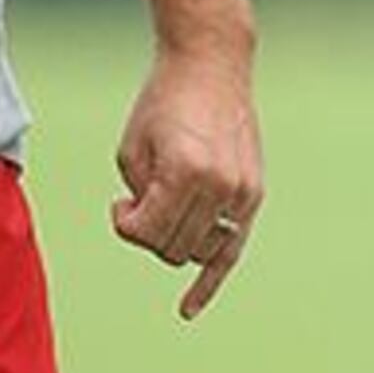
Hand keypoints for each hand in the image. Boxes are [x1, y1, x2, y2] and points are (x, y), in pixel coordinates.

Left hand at [109, 43, 262, 320]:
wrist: (212, 64)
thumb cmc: (163, 102)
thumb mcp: (132, 149)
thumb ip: (137, 200)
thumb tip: (148, 234)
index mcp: (185, 172)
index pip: (147, 232)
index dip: (125, 224)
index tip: (120, 202)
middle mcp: (219, 186)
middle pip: (172, 248)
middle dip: (149, 233)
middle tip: (140, 199)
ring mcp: (241, 192)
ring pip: (198, 252)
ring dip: (174, 241)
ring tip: (165, 207)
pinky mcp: (253, 193)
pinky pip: (231, 251)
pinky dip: (209, 282)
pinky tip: (189, 309)